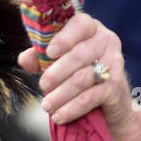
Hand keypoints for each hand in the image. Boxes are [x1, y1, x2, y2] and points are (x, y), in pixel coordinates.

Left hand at [18, 13, 140, 140]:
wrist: (109, 102)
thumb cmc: (79, 74)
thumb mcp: (58, 63)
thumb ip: (41, 58)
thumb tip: (24, 59)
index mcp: (90, 29)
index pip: (80, 24)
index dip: (64, 38)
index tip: (49, 52)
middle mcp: (106, 41)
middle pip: (79, 54)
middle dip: (57, 72)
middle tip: (43, 86)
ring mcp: (114, 63)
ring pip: (83, 78)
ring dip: (61, 94)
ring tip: (47, 106)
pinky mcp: (115, 87)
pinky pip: (90, 97)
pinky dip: (72, 109)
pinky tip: (59, 116)